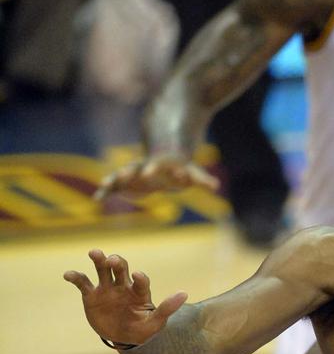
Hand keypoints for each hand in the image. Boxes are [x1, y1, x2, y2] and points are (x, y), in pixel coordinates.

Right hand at [64, 249, 187, 346]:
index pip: (141, 281)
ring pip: (103, 270)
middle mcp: (124, 286)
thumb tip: (185, 294)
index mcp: (140, 292)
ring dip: (99, 260)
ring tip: (94, 252)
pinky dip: (76, 277)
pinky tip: (68, 274)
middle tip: (112, 260)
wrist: (124, 337)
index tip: (137, 275)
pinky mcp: (92, 296)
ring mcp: (107, 289)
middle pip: (120, 268)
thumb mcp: (155, 322)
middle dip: (117, 262)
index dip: (140, 277)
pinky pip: (83, 283)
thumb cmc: (143, 329)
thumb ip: (167, 308)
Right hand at [95, 151, 219, 199]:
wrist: (166, 155)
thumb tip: (215, 186)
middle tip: (121, 174)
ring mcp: (134, 172)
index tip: (148, 171)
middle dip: (129, 172)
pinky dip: (107, 191)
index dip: (153, 168)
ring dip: (114, 180)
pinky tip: (97, 198)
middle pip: (136, 168)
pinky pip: (115, 186)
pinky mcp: (126, 180)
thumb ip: (202, 180)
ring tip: (104, 185)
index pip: (158, 165)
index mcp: (162, 164)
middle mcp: (145, 166)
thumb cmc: (181, 168)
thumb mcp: (193, 172)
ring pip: (122, 175)